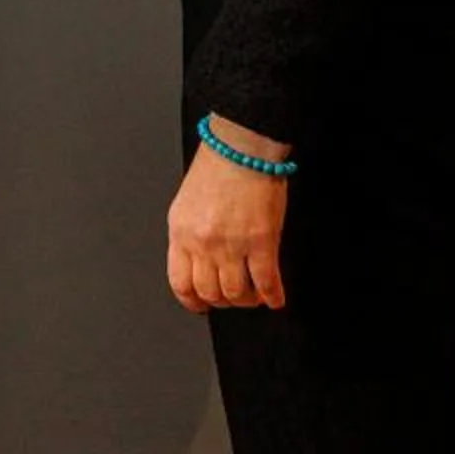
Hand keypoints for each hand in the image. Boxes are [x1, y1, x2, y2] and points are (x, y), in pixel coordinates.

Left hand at [166, 118, 290, 313]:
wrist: (240, 148)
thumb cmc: (216, 168)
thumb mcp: (187, 203)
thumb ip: (189, 234)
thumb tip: (197, 261)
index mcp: (181, 232)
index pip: (180, 282)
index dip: (192, 300)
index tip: (201, 305)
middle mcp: (203, 242)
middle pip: (209, 292)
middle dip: (222, 301)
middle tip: (233, 298)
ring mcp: (232, 245)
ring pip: (237, 293)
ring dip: (247, 299)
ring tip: (254, 295)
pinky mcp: (262, 243)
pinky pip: (267, 283)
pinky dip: (272, 296)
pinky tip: (275, 298)